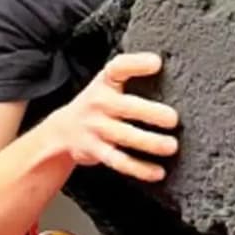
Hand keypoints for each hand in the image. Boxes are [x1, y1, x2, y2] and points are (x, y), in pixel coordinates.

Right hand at [47, 52, 178, 182]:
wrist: (61, 130)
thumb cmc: (98, 103)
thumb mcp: (108, 83)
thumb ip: (131, 74)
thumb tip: (166, 64)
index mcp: (105, 82)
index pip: (118, 68)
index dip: (136, 64)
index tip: (156, 63)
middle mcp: (100, 103)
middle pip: (127, 107)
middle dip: (151, 113)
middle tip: (173, 119)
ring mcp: (97, 128)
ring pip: (126, 136)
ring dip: (149, 143)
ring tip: (171, 146)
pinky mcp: (96, 151)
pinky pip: (119, 161)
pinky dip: (139, 169)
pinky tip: (157, 172)